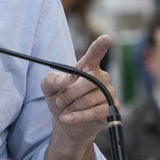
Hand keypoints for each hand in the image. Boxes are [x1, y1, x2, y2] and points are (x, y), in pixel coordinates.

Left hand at [41, 35, 114, 159]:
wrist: (65, 122)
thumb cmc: (59, 99)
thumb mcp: (48, 88)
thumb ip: (52, 80)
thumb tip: (66, 80)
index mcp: (87, 66)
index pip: (95, 53)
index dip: (100, 45)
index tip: (106, 37)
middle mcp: (101, 77)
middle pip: (88, 80)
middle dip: (69, 93)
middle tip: (59, 101)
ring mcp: (108, 92)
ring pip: (90, 98)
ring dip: (72, 106)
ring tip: (65, 110)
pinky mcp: (112, 108)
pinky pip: (96, 112)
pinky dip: (78, 116)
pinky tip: (68, 118)